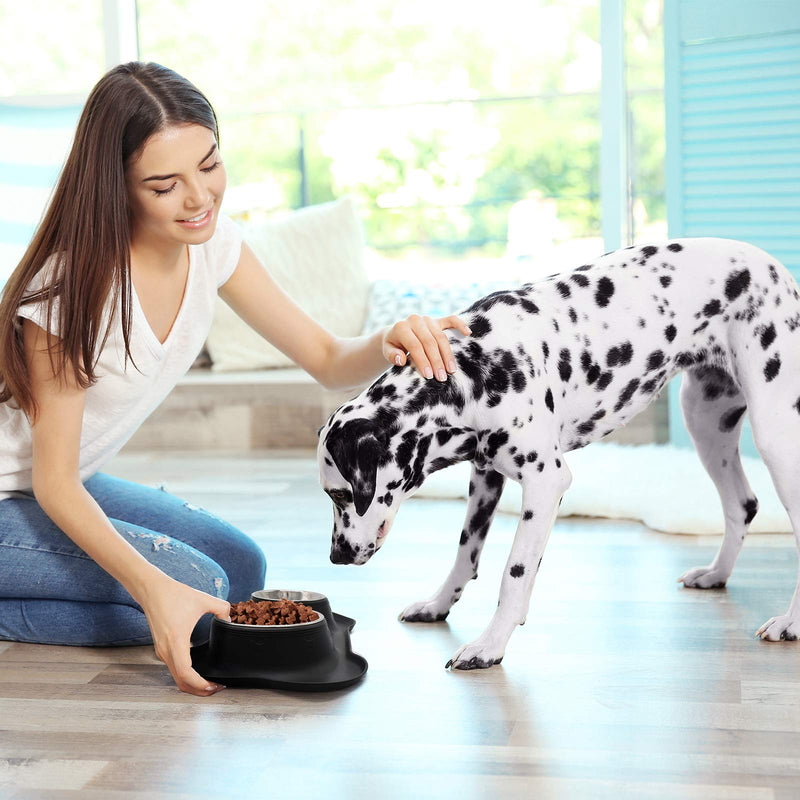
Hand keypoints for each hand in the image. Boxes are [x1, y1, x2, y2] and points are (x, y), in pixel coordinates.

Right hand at [139, 573, 230, 695]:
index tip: (214, 686)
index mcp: (177, 641)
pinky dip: (185, 675)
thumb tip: (230, 620)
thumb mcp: (203, 599)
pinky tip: (197, 671)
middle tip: (216, 688)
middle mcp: (166, 650)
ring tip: (209, 683)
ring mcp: (162, 651)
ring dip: (192, 684)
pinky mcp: (161, 648)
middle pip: (181, 682)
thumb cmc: (175, 594)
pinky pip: (173, 668)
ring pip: (176, 677)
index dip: (200, 685)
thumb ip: (222, 609)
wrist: (152, 590)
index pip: (186, 674)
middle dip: (199, 690)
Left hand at [383, 314, 471, 380]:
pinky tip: (468, 333)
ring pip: (441, 337)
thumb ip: (391, 355)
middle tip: (442, 377)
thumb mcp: (386, 350)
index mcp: (401, 327)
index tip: (429, 376)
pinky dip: (460, 325)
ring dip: (448, 354)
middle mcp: (415, 320)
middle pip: (430, 342)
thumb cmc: (392, 345)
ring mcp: (428, 319)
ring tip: (452, 370)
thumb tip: (401, 360)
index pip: (415, 346)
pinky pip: (451, 320)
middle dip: (437, 361)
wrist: (395, 333)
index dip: (423, 361)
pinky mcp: (437, 319)